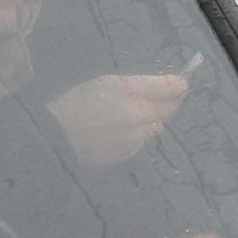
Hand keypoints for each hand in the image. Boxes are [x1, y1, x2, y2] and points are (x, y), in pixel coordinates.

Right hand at [47, 73, 188, 167]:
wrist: (55, 137)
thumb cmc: (77, 102)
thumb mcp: (107, 82)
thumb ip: (141, 85)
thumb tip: (173, 87)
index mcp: (131, 92)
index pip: (170, 88)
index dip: (179, 85)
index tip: (182, 84)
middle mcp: (139, 116)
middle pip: (169, 110)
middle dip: (169, 103)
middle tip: (163, 97)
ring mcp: (135, 138)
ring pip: (155, 127)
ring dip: (151, 120)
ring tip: (128, 115)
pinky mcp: (129, 154)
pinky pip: (142, 141)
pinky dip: (137, 134)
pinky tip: (118, 130)